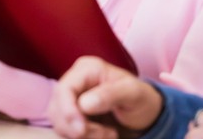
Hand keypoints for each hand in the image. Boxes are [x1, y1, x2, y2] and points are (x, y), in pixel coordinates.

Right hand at [48, 56, 162, 138]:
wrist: (145, 114)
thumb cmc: (142, 99)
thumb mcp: (133, 94)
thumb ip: (110, 95)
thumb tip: (84, 104)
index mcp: (86, 69)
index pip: (64, 89)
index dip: (67, 110)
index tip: (81, 130)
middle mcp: (74, 81)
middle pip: (57, 107)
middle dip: (77, 127)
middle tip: (105, 135)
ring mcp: (71, 98)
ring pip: (59, 121)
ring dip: (81, 134)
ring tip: (108, 134)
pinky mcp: (72, 114)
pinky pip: (66, 130)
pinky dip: (82, 137)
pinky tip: (101, 135)